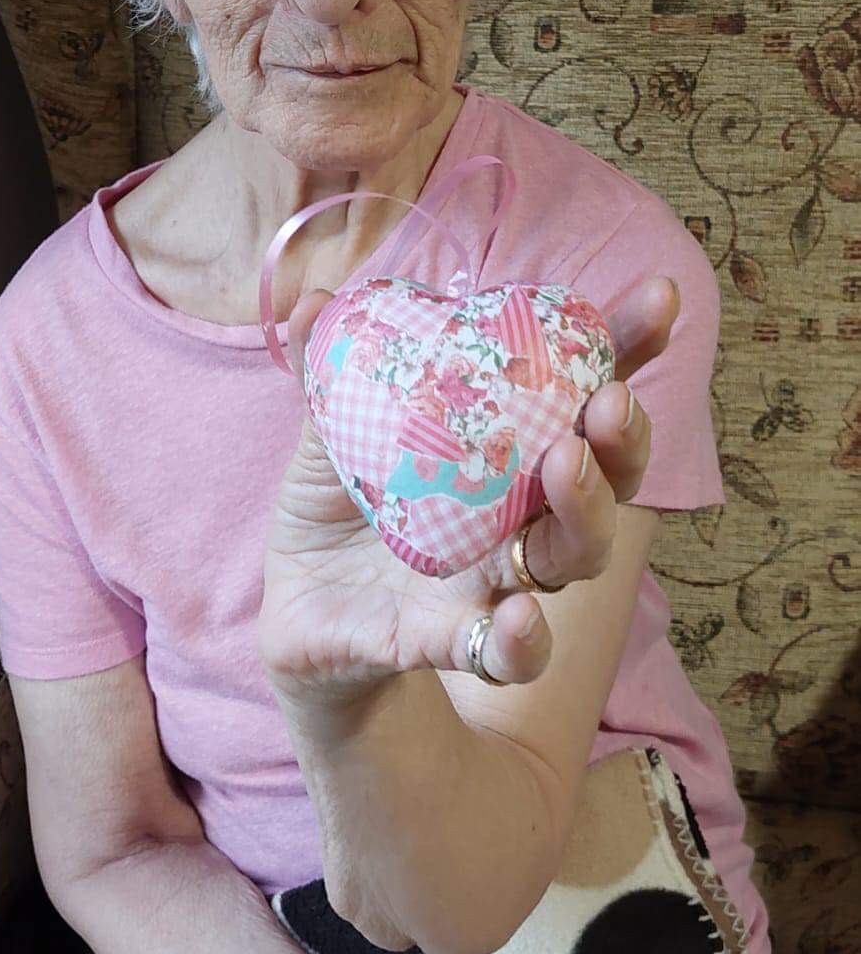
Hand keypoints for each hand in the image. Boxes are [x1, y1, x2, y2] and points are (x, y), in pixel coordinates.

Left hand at [258, 274, 677, 704]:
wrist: (294, 613)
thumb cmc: (337, 508)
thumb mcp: (327, 433)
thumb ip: (329, 369)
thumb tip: (311, 301)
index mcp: (506, 450)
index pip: (580, 393)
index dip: (626, 348)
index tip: (658, 300)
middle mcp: (519, 515)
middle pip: (605, 481)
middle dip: (622, 440)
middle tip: (610, 402)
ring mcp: (492, 582)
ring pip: (570, 557)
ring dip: (586, 513)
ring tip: (568, 464)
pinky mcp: (448, 643)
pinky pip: (502, 653)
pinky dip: (520, 641)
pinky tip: (519, 618)